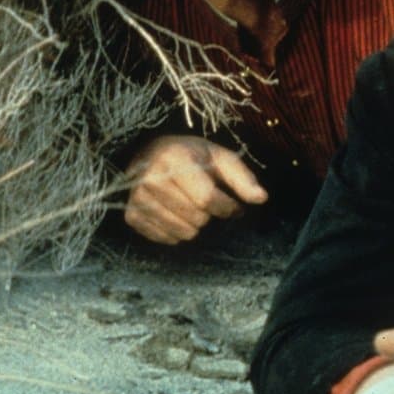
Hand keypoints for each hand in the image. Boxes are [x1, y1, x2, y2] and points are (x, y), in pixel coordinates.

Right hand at [123, 135, 267, 243]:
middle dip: (210, 214)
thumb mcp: (220, 158)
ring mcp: (138, 198)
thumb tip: (261, 198)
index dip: (228, 208)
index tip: (233, 206)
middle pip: (197, 219)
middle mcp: (151, 178)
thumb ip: (242, 178)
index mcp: (175, 158)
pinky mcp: (131, 215)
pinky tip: (175, 213)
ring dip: (195, 225)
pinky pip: (166, 239)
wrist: (149, 154)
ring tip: (190, 205)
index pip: (207, 199)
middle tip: (205, 200)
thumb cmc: (190, 156)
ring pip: (183, 233)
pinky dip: (177, 232)